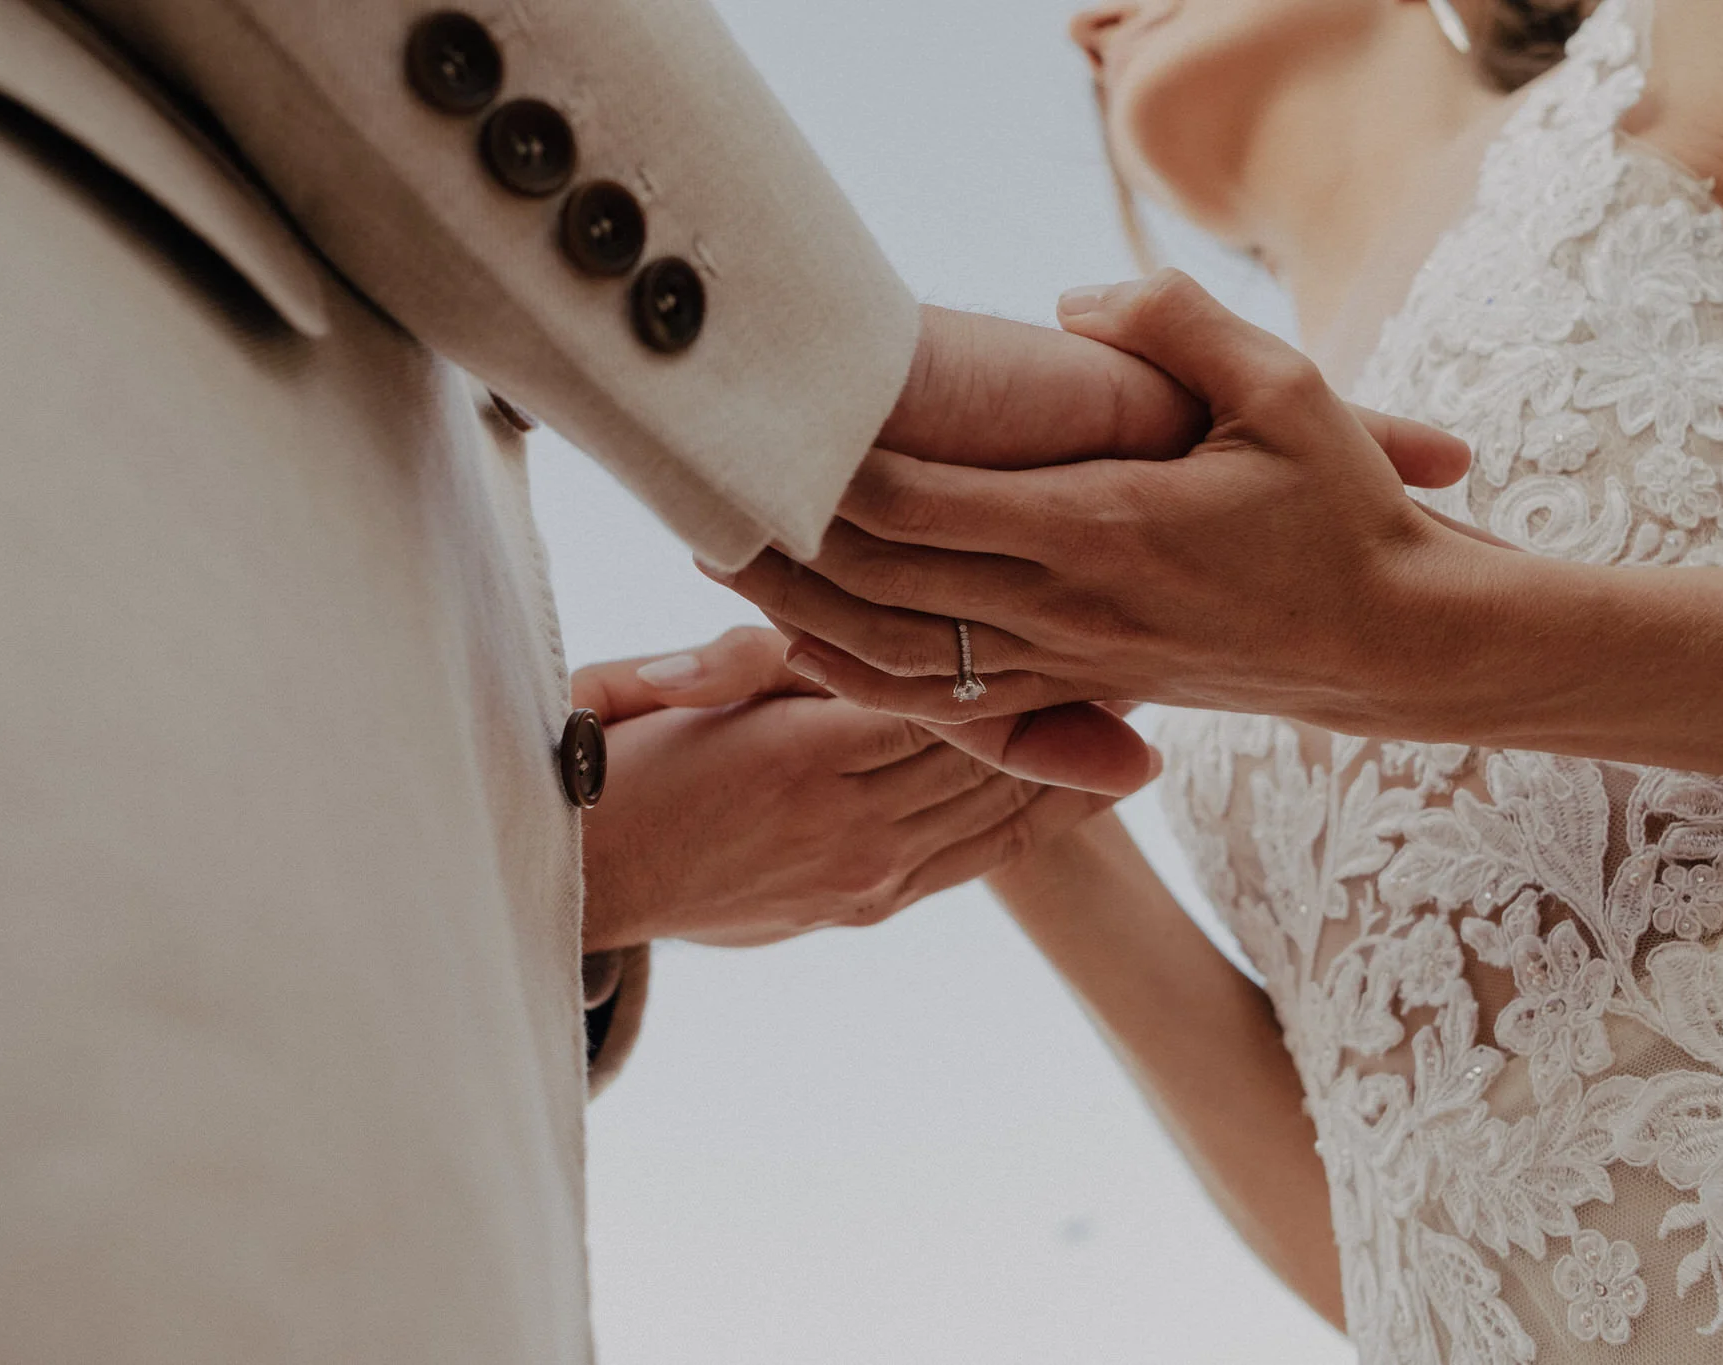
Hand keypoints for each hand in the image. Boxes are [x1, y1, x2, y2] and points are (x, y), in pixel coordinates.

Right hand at [574, 627, 1135, 951]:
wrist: (578, 880)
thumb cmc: (613, 763)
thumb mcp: (676, 685)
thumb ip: (764, 656)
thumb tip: (826, 625)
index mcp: (804, 754)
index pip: (946, 696)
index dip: (1025, 655)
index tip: (1090, 609)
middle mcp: (851, 824)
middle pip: (989, 750)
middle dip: (1068, 700)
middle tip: (1145, 644)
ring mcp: (865, 875)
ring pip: (995, 807)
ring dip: (1072, 760)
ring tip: (1142, 707)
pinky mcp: (864, 907)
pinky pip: (977, 859)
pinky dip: (1041, 822)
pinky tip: (1099, 790)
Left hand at [712, 272, 1497, 735]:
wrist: (1392, 642)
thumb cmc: (1343, 513)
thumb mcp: (1284, 390)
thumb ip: (1173, 326)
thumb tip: (1071, 301)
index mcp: (1101, 533)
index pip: (928, 506)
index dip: (837, 474)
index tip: (766, 433)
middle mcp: (1067, 610)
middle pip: (887, 585)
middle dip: (788, 544)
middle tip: (700, 498)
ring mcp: (1067, 661)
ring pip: (901, 653)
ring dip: (803, 613)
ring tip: (725, 567)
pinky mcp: (1078, 688)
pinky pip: (949, 698)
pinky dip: (869, 676)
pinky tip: (813, 651)